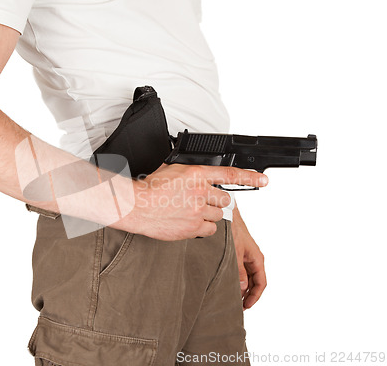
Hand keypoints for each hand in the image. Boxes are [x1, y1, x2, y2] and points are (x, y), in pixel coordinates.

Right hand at [115, 164, 267, 240]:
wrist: (137, 206)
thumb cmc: (149, 189)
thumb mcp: (171, 170)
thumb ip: (190, 172)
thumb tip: (199, 176)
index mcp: (195, 174)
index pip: (229, 174)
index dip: (250, 177)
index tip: (263, 180)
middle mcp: (200, 192)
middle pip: (224, 200)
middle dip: (216, 202)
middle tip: (201, 203)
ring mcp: (197, 211)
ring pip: (217, 216)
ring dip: (208, 215)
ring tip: (190, 213)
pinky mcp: (193, 228)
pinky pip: (209, 231)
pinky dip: (202, 229)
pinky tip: (189, 224)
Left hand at [232, 206, 266, 309]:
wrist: (226, 214)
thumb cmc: (233, 229)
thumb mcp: (235, 252)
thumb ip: (238, 271)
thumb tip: (241, 288)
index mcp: (257, 259)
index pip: (261, 283)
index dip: (254, 297)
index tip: (245, 306)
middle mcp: (253, 258)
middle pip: (254, 282)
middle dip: (247, 295)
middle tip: (236, 306)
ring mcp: (245, 256)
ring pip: (246, 277)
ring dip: (241, 287)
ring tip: (231, 297)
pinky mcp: (237, 253)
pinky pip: (239, 270)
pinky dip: (236, 278)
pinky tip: (227, 283)